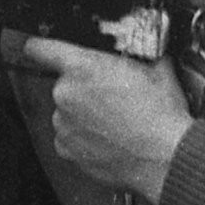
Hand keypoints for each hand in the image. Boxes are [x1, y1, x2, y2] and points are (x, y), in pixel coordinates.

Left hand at [15, 40, 196, 203]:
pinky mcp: (67, 151)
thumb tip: (145, 54)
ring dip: (85, 115)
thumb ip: (139, 58)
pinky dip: (84, 138)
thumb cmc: (161, 116)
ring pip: (68, 113)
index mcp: (82, 67)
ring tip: (115, 122)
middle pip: (65, 84)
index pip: (41, 49)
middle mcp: (65, 94)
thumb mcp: (157, 70)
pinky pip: (70, 138)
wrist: (165, 157)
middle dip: (85, 89)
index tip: (39, 49)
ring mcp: (63, 125)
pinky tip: (108, 139)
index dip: (40, 47)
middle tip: (112, 97)